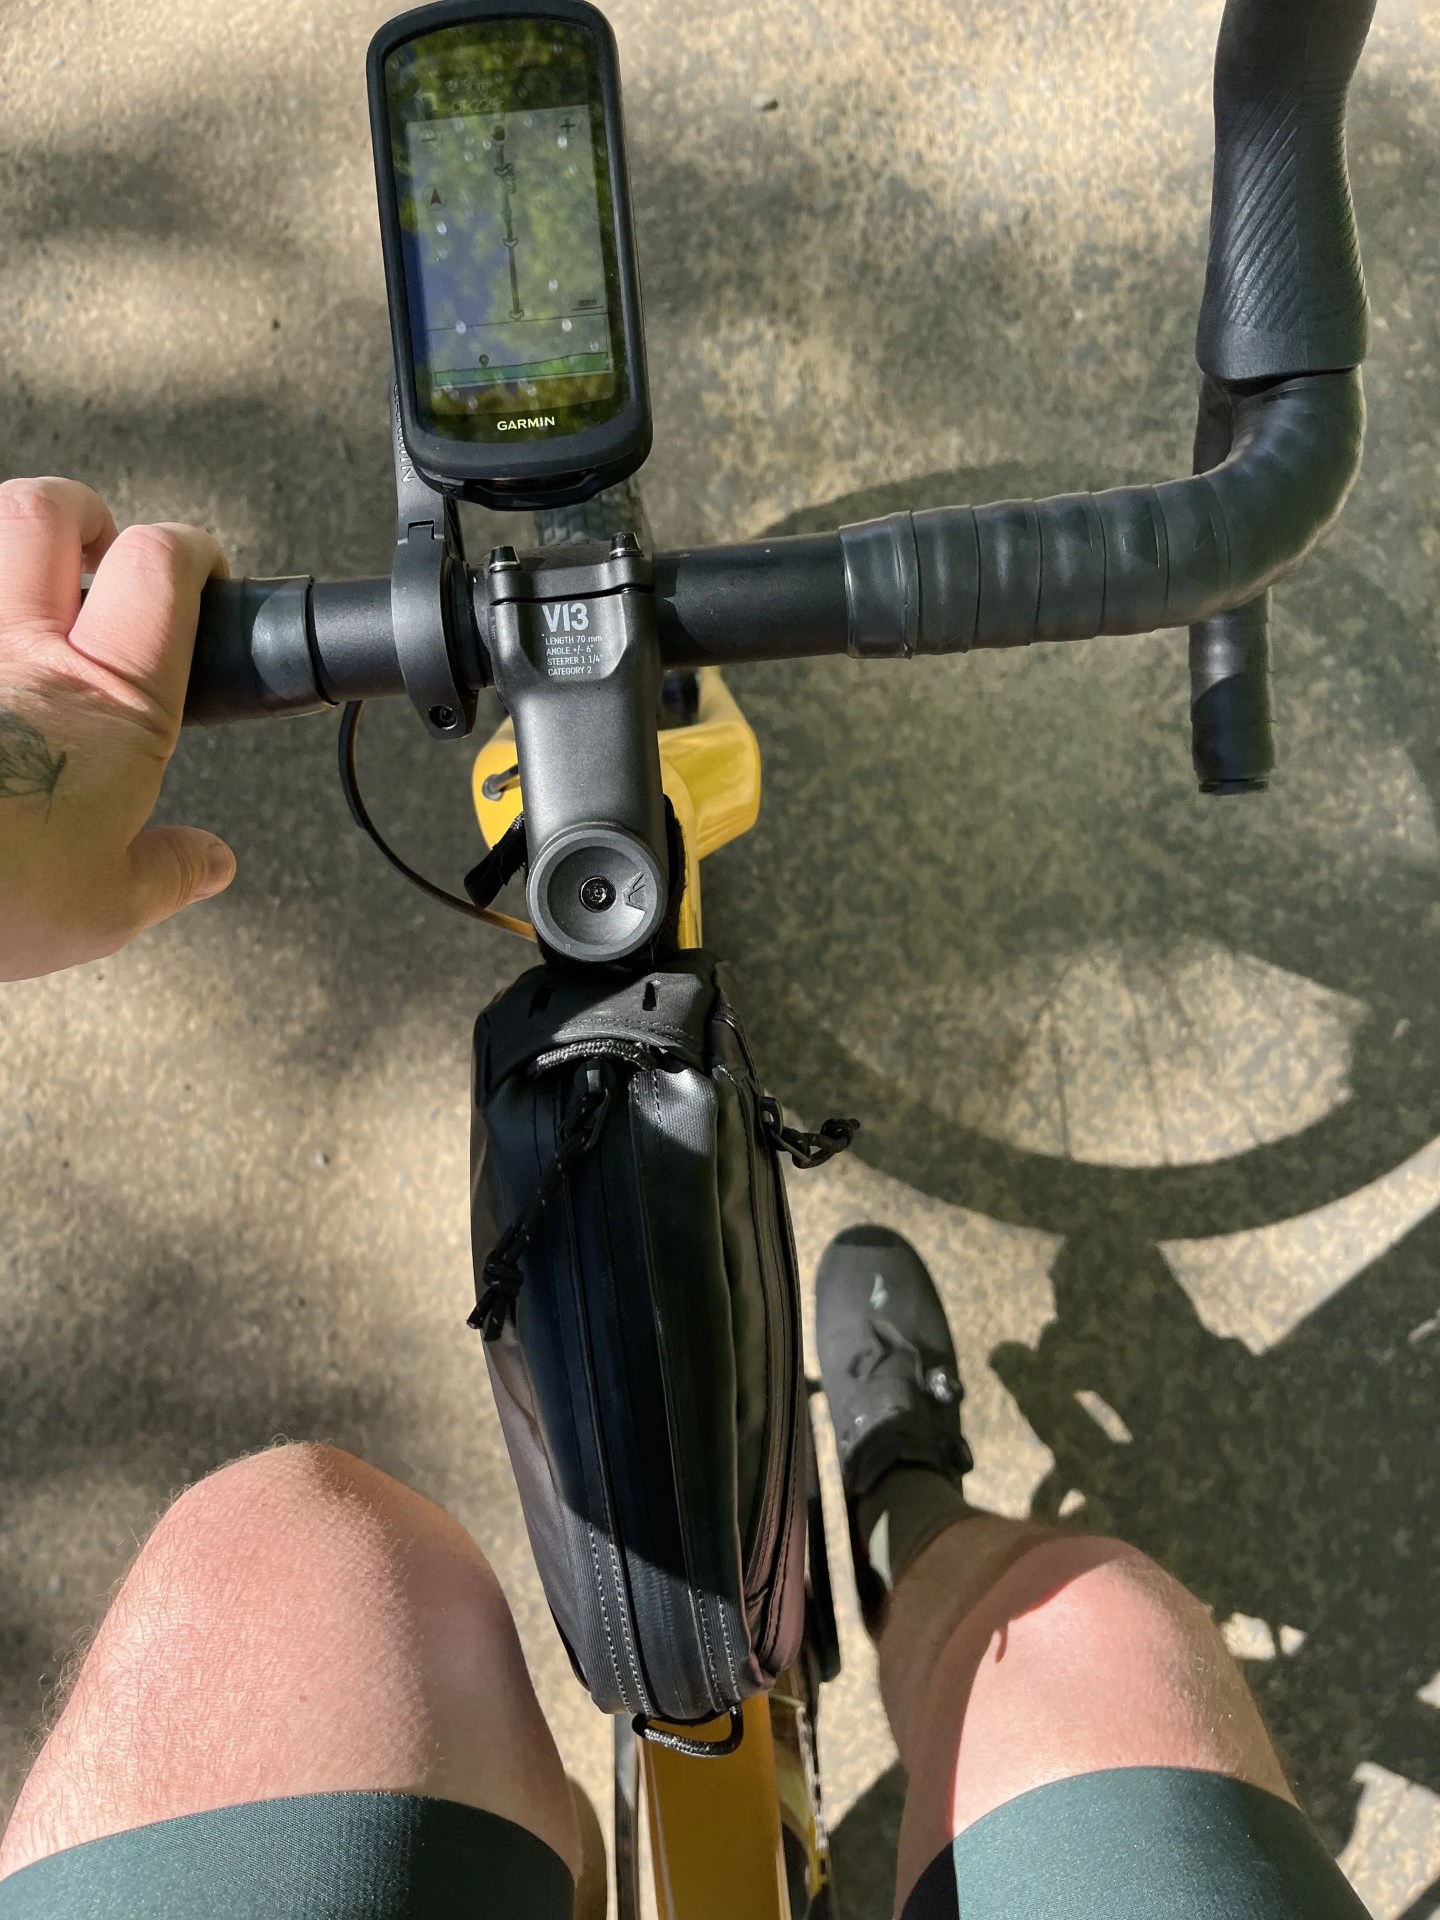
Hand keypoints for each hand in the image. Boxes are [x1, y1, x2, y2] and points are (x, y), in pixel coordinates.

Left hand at [0, 477, 235, 982]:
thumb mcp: (100, 910)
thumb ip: (166, 873)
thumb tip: (207, 862)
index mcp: (105, 704)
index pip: (159, 570)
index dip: (189, 552)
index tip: (199, 569)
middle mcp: (18, 650)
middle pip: (46, 511)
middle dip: (79, 515)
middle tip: (95, 552)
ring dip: (4, 558)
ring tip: (19, 603)